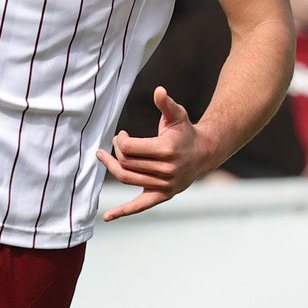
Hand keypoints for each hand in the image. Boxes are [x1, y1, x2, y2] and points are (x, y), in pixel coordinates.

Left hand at [100, 87, 205, 220]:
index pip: (129, 149)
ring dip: (111, 168)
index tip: (121, 134)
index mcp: (166, 150)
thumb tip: (159, 90)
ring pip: (128, 179)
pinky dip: (123, 212)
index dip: (120, 141)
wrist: (205, 152)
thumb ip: (166, 104)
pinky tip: (107, 217)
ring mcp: (164, 185)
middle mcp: (165, 170)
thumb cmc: (186, 131)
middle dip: (116, 151)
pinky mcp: (163, 195)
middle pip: (126, 163)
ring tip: (102, 157)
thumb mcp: (177, 115)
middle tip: (116, 142)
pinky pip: (140, 206)